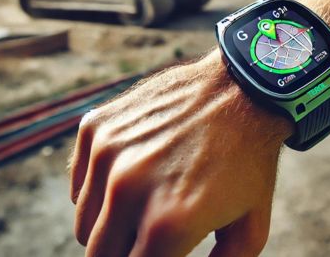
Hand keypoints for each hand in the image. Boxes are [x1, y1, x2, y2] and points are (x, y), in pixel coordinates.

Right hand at [69, 51, 291, 256]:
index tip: (159, 253)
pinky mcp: (96, 128)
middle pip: (99, 255)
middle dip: (126, 254)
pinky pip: (79, 184)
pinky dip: (99, 190)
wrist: (242, 90)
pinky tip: (133, 176)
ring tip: (147, 205)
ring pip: (85, 223)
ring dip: (110, 224)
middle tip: (150, 240)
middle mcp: (129, 188)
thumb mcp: (250, 227)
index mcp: (169, 222)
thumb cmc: (249, 161)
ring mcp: (108, 153)